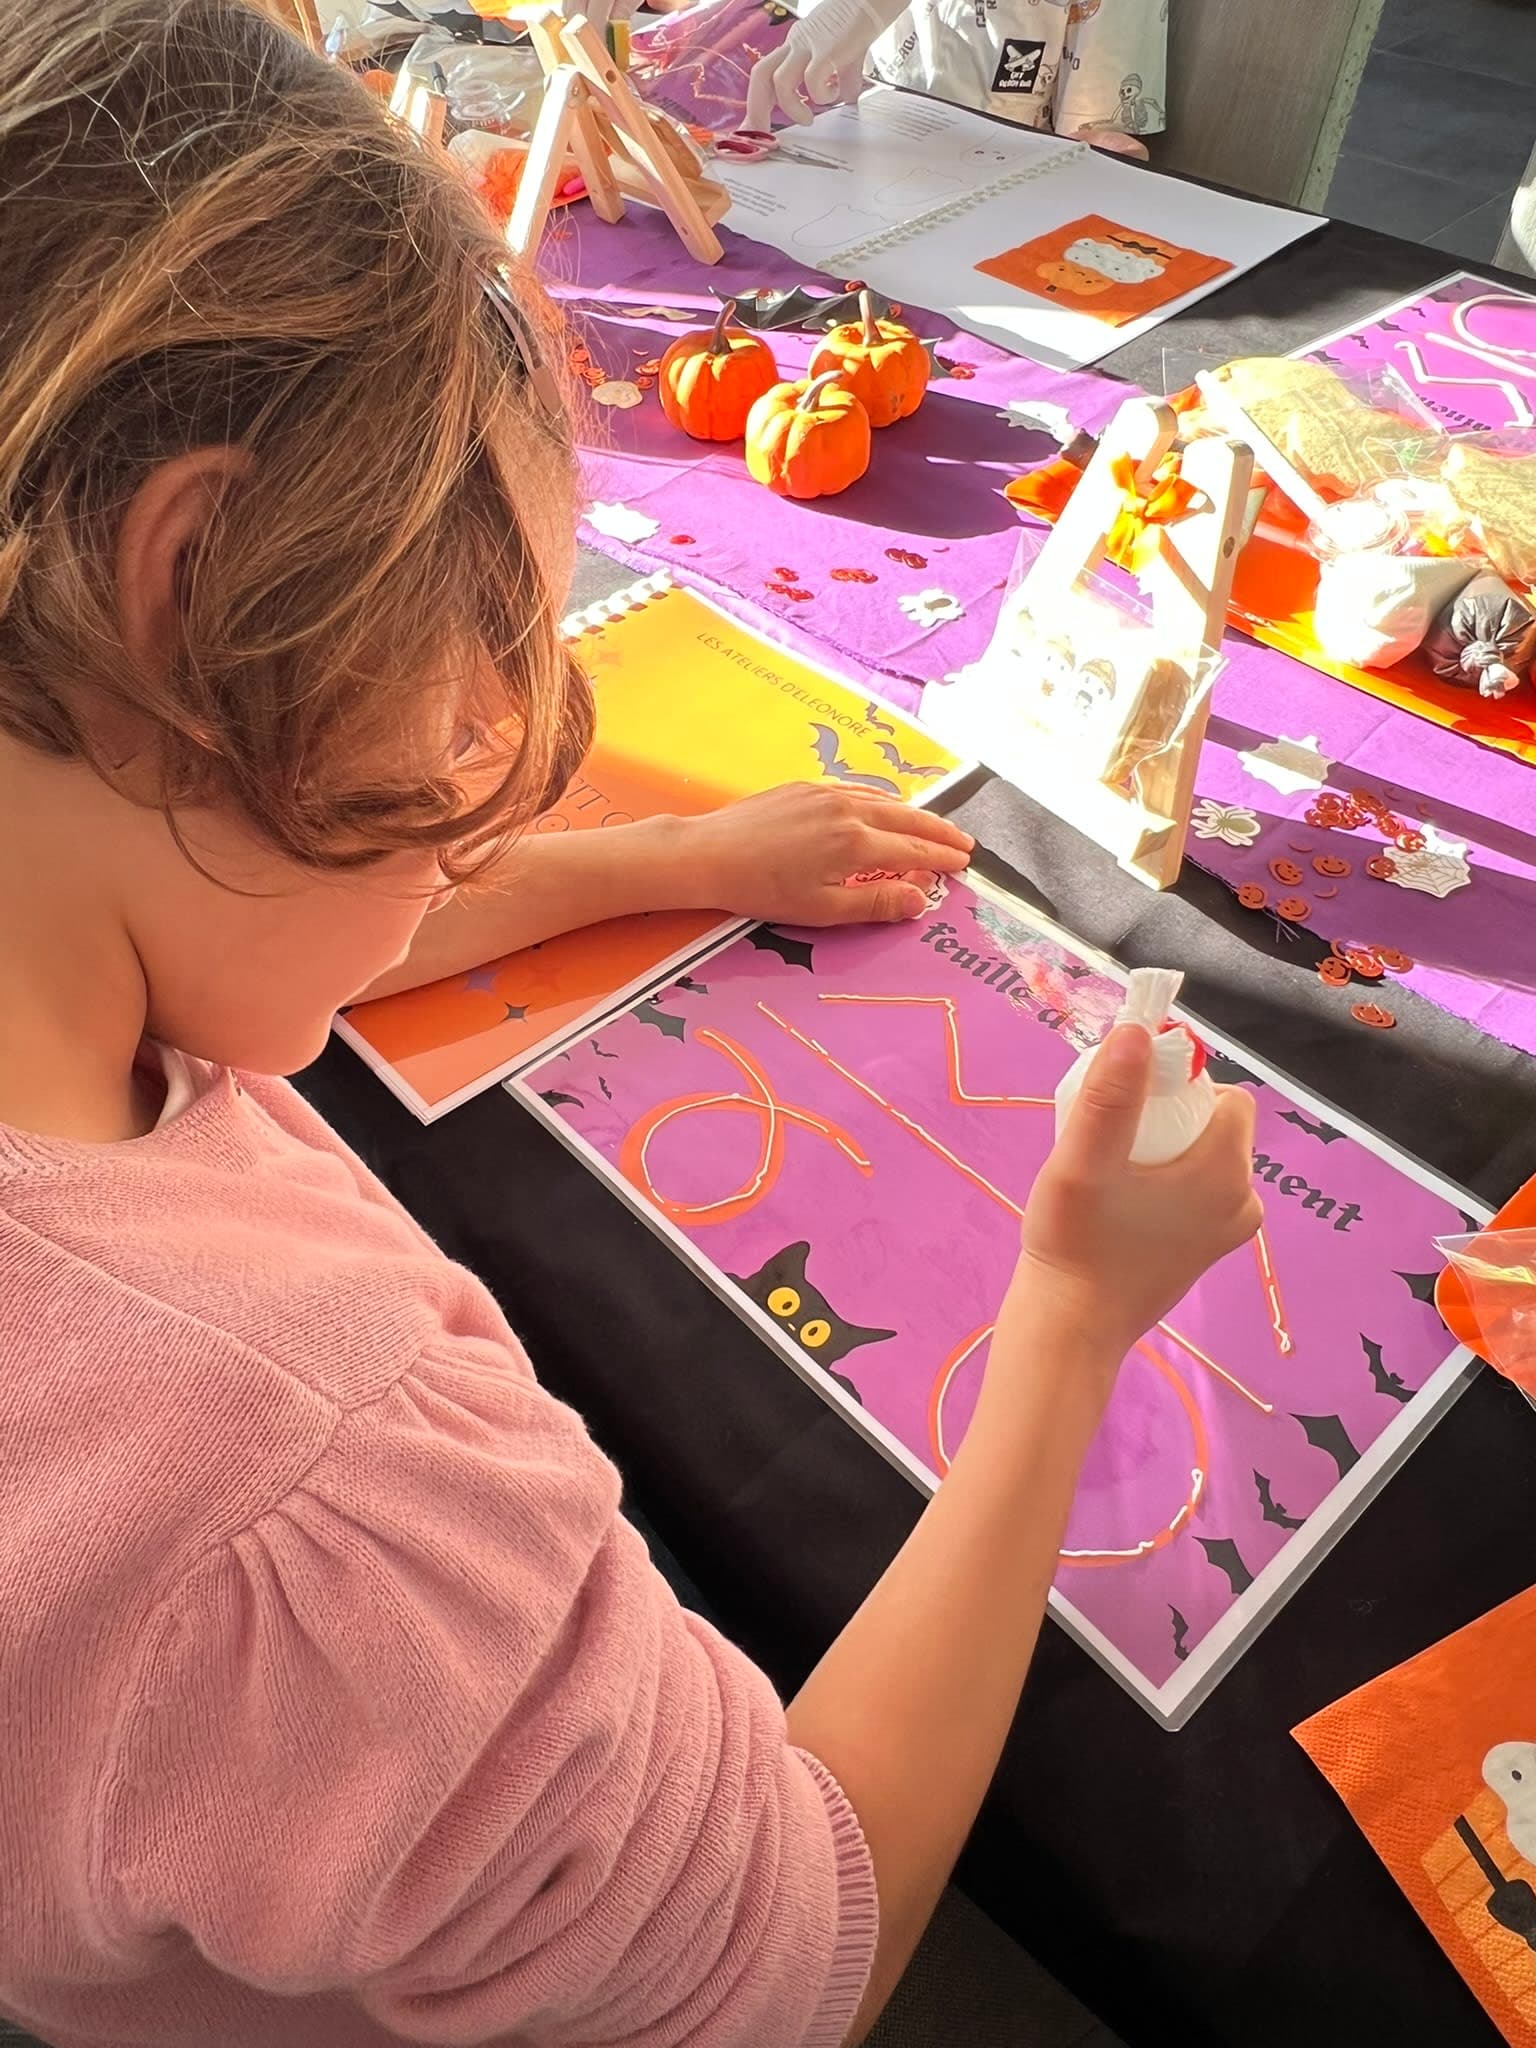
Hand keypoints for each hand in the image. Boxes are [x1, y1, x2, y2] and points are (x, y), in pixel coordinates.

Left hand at [675, 783, 971, 924]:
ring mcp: (826, 793)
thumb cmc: (763, 890)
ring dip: (914, 814)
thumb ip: (876, 904)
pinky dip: (882, 799)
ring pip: (884, 800)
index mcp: (857, 844)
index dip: (942, 860)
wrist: (709, 854)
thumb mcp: (823, 910)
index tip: (964, 866)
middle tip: (965, 844)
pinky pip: (857, 789)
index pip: (914, 851)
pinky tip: (885, 805)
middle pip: (907, 820)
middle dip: (939, 833)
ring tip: (934, 827)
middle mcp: (849, 810)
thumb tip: (921, 900)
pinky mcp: (805, 787)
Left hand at [742, 0, 906, 128]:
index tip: (757, 128)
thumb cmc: (858, 23)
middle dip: (757, 110)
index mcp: (795, 45)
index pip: (765, 74)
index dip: (757, 103)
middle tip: (763, 134)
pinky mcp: (827, 50)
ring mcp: (809, 46)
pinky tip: (835, 94)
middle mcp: (796, 44)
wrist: (873, 0)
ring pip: (779, 81)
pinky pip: (813, 80)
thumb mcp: (843, 55)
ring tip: (807, 119)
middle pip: (760, 75)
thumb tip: (846, 98)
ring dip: (791, 108)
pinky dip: (821, 96)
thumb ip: (840, 78)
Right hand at [1005, 1024, 1262, 1371]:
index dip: (1180, 1087)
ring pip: (1204, 1159)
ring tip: (1111, 1170)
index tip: (1129, 1104)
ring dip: (1166, 1151)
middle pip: (1215, 1126)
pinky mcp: (1206, 1252)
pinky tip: (1120, 1199)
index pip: (1225, 1095)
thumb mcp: (1082, 1162)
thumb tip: (1137, 1030)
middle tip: (1111, 1140)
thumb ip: (1110, 1097)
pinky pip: (1197, 1193)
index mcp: (1227, 1171)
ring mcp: (1227, 1231)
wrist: (1070, 1329)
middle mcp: (1244, 1201)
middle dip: (1169, 1117)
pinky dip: (1167, 1184)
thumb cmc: (1075, 1244)